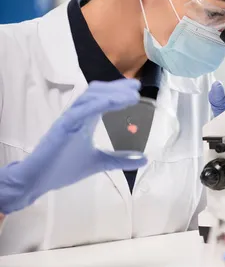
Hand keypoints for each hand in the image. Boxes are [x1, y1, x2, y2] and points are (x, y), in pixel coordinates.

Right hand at [0, 80, 146, 213]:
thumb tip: (144, 159)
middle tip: (136, 86)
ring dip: (111, 93)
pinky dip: (97, 104)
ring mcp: (69, 119)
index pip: (103, 98)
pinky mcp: (62, 127)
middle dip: (117, 87)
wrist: (38, 180)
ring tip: (130, 95)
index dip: (118, 91)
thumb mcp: (100, 163)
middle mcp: (78, 115)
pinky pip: (80, 111)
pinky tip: (112, 101)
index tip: (136, 88)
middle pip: (97, 93)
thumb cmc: (64, 167)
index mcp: (85, 120)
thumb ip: (120, 159)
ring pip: (90, 98)